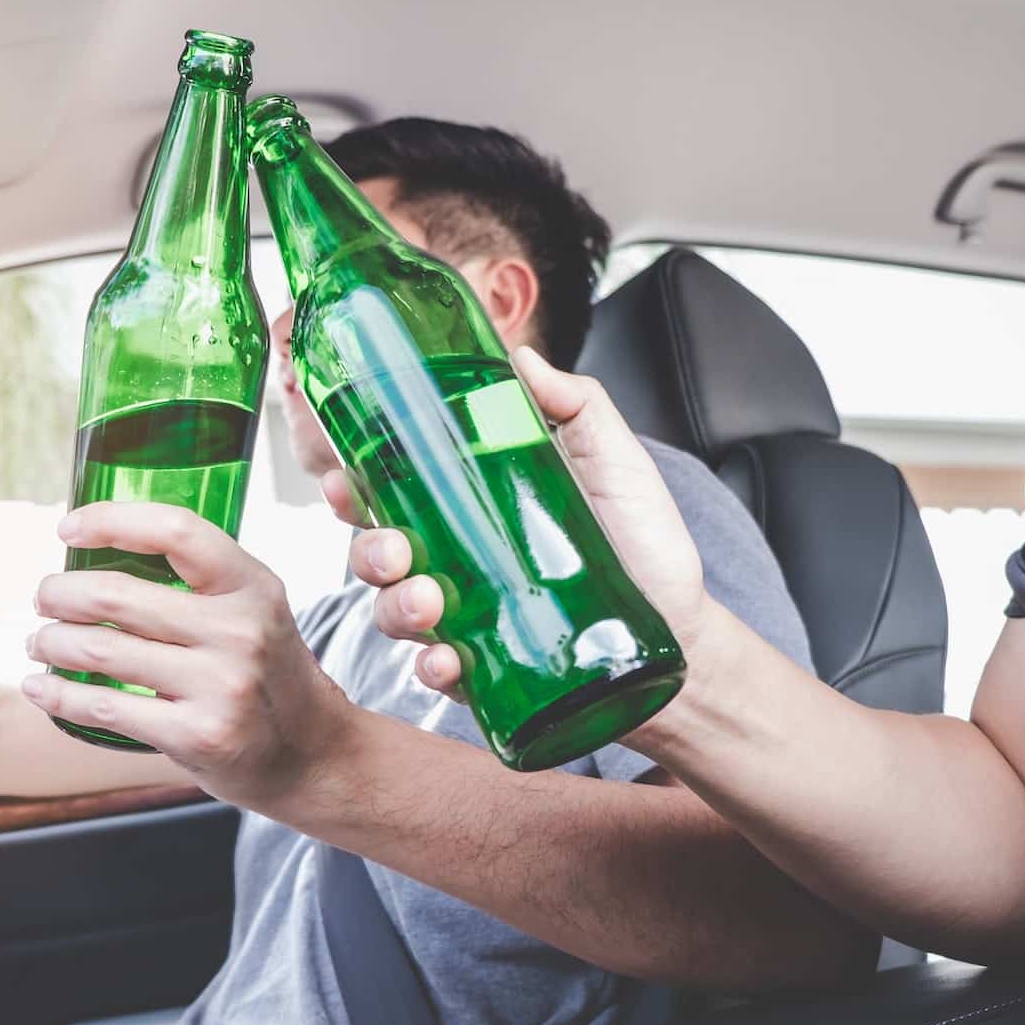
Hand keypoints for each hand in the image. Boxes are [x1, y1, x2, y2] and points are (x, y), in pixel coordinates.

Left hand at [21, 503, 355, 810]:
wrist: (313, 755)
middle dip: (59, 593)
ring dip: (51, 642)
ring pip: (100, 650)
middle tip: (44, 598)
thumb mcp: (255, 610)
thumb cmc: (267, 675)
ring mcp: (220, 686)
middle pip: (116, 594)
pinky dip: (58, 695)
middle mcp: (240, 631)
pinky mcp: (196, 735)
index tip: (68, 529)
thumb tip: (101, 551)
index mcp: (252, 586)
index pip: (174, 530)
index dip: (111, 520)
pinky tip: (40, 687)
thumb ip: (200, 583)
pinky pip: (104, 707)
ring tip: (40, 642)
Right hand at [338, 345, 708, 695]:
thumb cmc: (644, 544)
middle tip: (394, 548)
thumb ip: (574, 404)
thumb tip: (521, 354)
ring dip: (395, 605)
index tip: (341, 472)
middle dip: (367, 547)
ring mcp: (465, 616)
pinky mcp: (485, 668)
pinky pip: (436, 670)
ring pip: (393, 610)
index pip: (390, 487)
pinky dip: (431, 667)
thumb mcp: (614, 460)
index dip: (351, 480)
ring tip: (430, 602)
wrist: (684, 625)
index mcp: (468, 504)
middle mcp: (455, 560)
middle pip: (375, 549)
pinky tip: (447, 661)